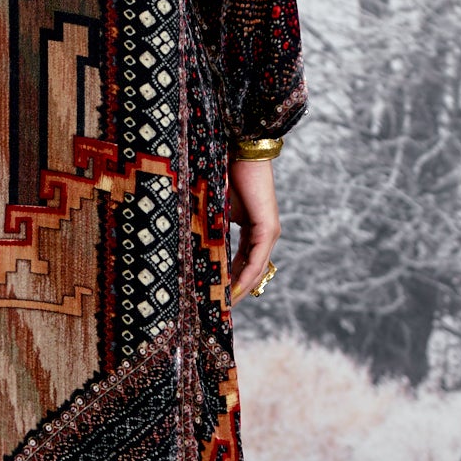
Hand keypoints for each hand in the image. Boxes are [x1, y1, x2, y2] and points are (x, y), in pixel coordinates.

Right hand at [226, 157, 279, 303]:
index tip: (216, 296)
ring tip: (224, 306)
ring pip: (256, 269)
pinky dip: (246, 276)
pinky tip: (233, 289)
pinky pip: (257, 259)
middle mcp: (264, 234)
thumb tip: (191, 243)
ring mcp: (268, 232)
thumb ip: (212, 227)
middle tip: (219, 310)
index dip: (230, 280)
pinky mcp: (268, 228)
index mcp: (253, 229)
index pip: (243, 262)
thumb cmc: (227, 173)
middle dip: (236, 291)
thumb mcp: (216, 208)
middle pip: (252, 271)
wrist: (241, 150)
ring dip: (241, 289)